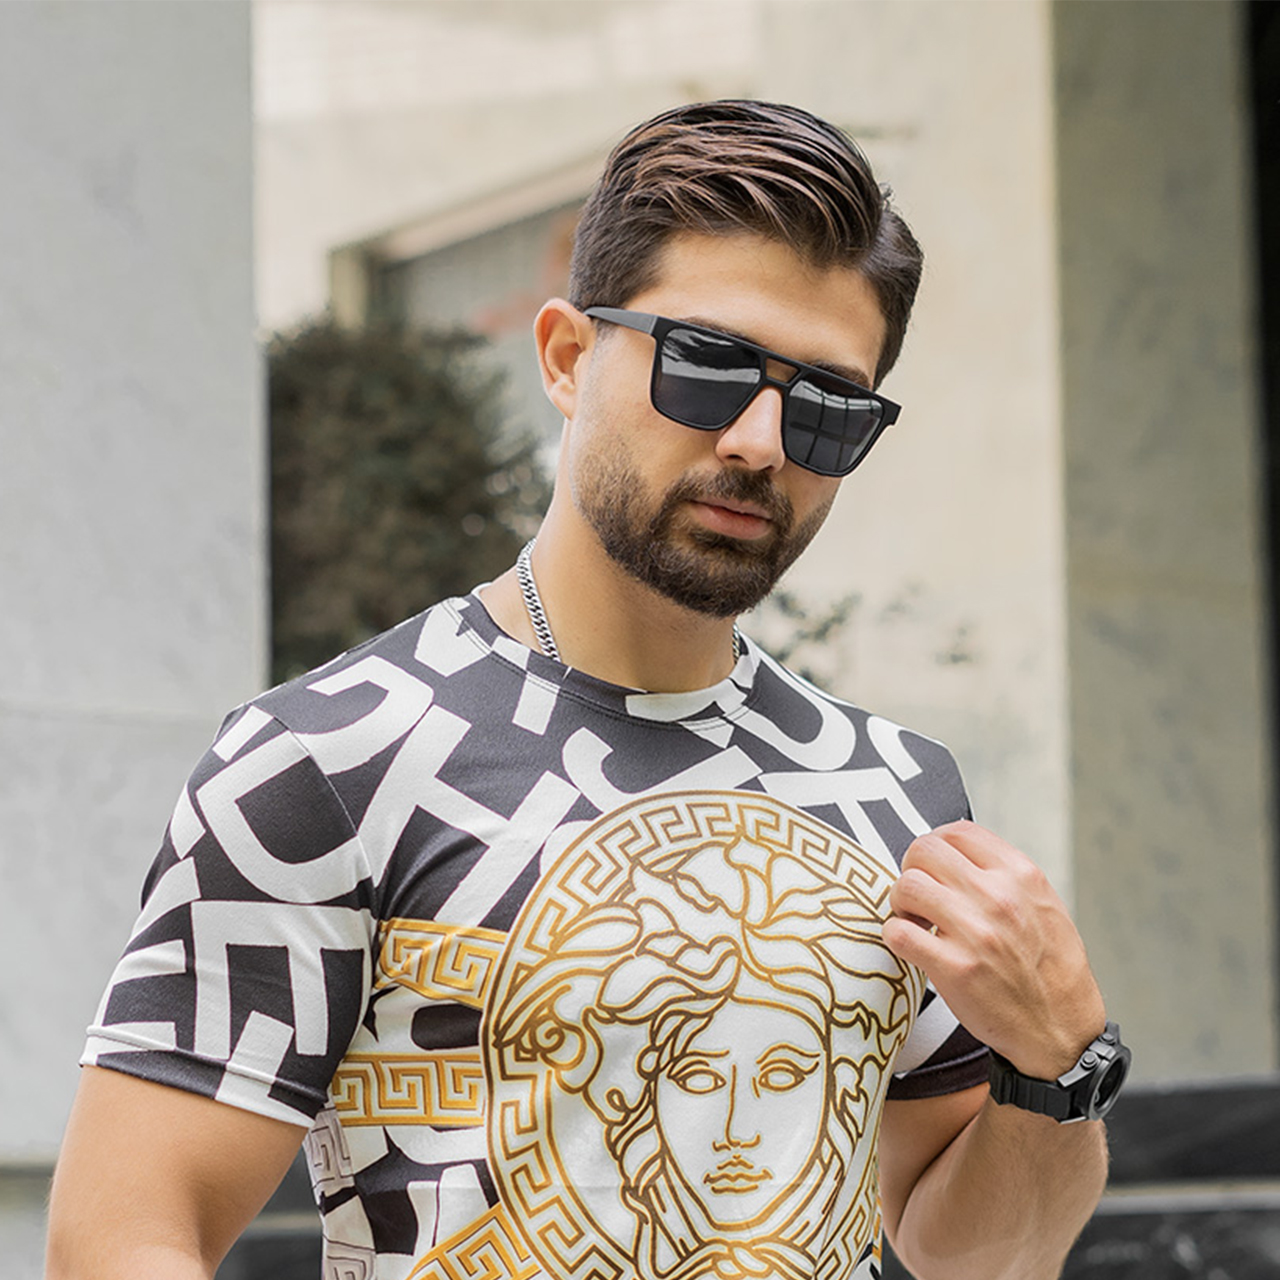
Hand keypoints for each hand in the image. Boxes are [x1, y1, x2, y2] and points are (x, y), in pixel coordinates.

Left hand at [883, 820, 1105, 1080]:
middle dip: (912, 868)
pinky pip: (898, 932)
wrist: (1061, 1031)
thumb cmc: (1050, 968)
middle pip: (924, 849)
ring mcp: (975, 931)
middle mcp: (998, 896)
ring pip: (906, 885)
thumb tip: (955, 852)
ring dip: (900, 902)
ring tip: (914, 921)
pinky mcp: (954, 968)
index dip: (936, 846)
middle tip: (918, 896)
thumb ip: (1004, 874)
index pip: (957, 831)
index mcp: (1021, 874)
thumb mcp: (1043, 904)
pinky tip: (910, 945)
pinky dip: (894, 936)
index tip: (934, 869)